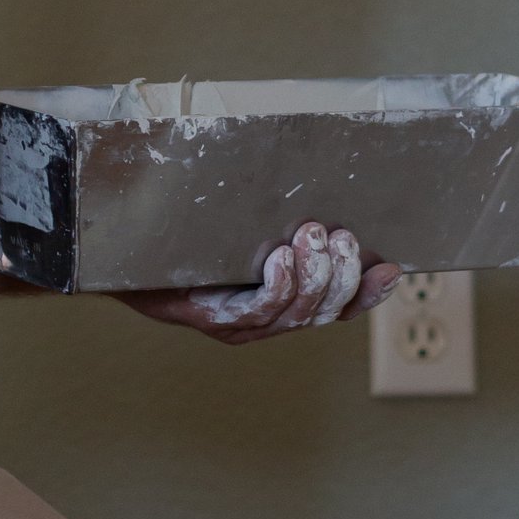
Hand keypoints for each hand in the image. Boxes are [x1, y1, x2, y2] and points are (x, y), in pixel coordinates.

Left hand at [122, 222, 401, 345]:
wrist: (126, 259)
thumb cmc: (189, 240)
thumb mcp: (244, 229)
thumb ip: (283, 223)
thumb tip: (322, 191)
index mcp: (283, 303)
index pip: (339, 307)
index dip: (368, 293)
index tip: (392, 268)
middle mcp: (267, 322)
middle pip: (325, 310)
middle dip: (342, 274)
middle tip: (342, 235)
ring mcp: (241, 327)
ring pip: (298, 312)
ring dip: (314, 274)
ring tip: (313, 235)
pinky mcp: (213, 320)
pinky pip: (259, 311)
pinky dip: (278, 285)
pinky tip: (279, 258)